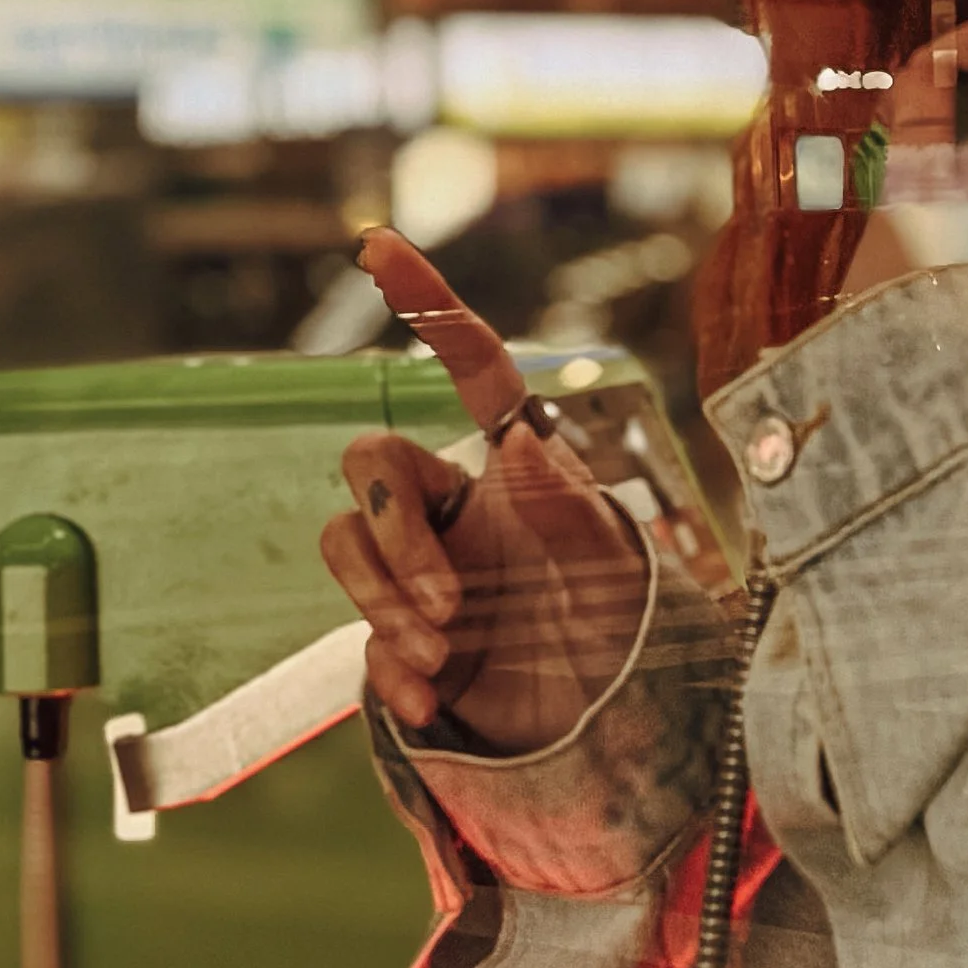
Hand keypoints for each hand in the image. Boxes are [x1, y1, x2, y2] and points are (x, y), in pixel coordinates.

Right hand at [319, 230, 648, 752]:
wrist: (605, 725)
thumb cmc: (622, 624)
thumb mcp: (609, 563)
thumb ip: (563, 503)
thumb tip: (517, 439)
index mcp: (509, 460)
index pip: (468, 365)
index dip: (426, 300)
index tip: (377, 241)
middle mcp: (452, 502)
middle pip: (370, 468)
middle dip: (395, 537)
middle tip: (450, 607)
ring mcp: (417, 565)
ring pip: (345, 542)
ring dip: (382, 599)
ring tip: (445, 651)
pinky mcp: (399, 634)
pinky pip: (356, 629)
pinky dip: (387, 665)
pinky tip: (429, 696)